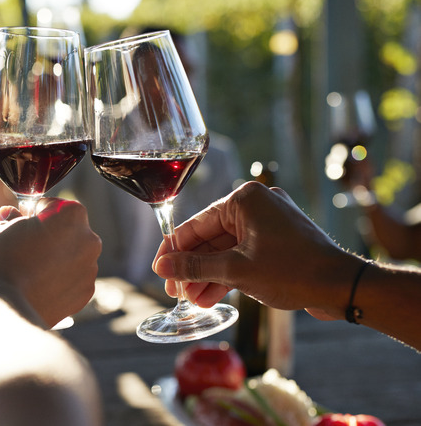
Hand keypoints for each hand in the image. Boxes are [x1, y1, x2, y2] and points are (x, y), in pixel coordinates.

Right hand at [0, 198, 101, 326]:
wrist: (5, 309)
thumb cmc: (0, 262)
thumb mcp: (0, 229)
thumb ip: (14, 220)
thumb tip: (12, 217)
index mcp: (72, 215)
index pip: (53, 205)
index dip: (35, 212)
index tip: (22, 221)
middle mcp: (89, 239)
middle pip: (68, 230)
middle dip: (50, 235)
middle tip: (25, 246)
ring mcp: (90, 268)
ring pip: (72, 255)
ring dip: (56, 257)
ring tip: (30, 270)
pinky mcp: (86, 293)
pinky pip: (73, 278)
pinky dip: (60, 279)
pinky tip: (39, 285)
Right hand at [153, 181, 361, 320]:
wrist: (342, 287)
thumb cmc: (293, 271)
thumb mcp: (236, 270)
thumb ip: (195, 267)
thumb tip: (162, 268)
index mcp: (244, 200)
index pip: (195, 224)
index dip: (174, 251)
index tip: (159, 271)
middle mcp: (255, 206)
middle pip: (209, 238)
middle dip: (192, 268)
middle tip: (176, 293)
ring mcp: (267, 224)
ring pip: (225, 250)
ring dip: (208, 276)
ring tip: (193, 302)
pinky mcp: (276, 242)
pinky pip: (242, 255)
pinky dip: (228, 275)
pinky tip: (211, 297)